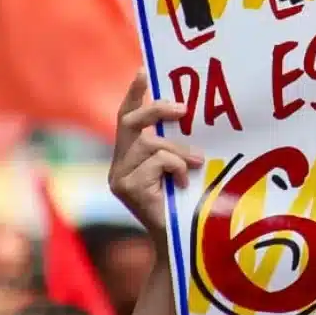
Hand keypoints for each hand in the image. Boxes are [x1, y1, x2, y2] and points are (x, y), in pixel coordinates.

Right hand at [110, 71, 203, 245]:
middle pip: (129, 122)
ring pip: (151, 144)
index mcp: (128, 158)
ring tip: (197, 165)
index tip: (144, 70)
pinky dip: (177, 168)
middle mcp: (118, 166)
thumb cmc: (185, 206)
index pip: (126, 118)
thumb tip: (188, 117)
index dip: (134, 94)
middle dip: (157, 110)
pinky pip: (158, 160)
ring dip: (179, 151)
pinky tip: (182, 185)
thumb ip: (175, 147)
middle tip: (184, 109)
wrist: (180, 244)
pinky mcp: (126, 188)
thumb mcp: (179, 169)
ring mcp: (119, 178)